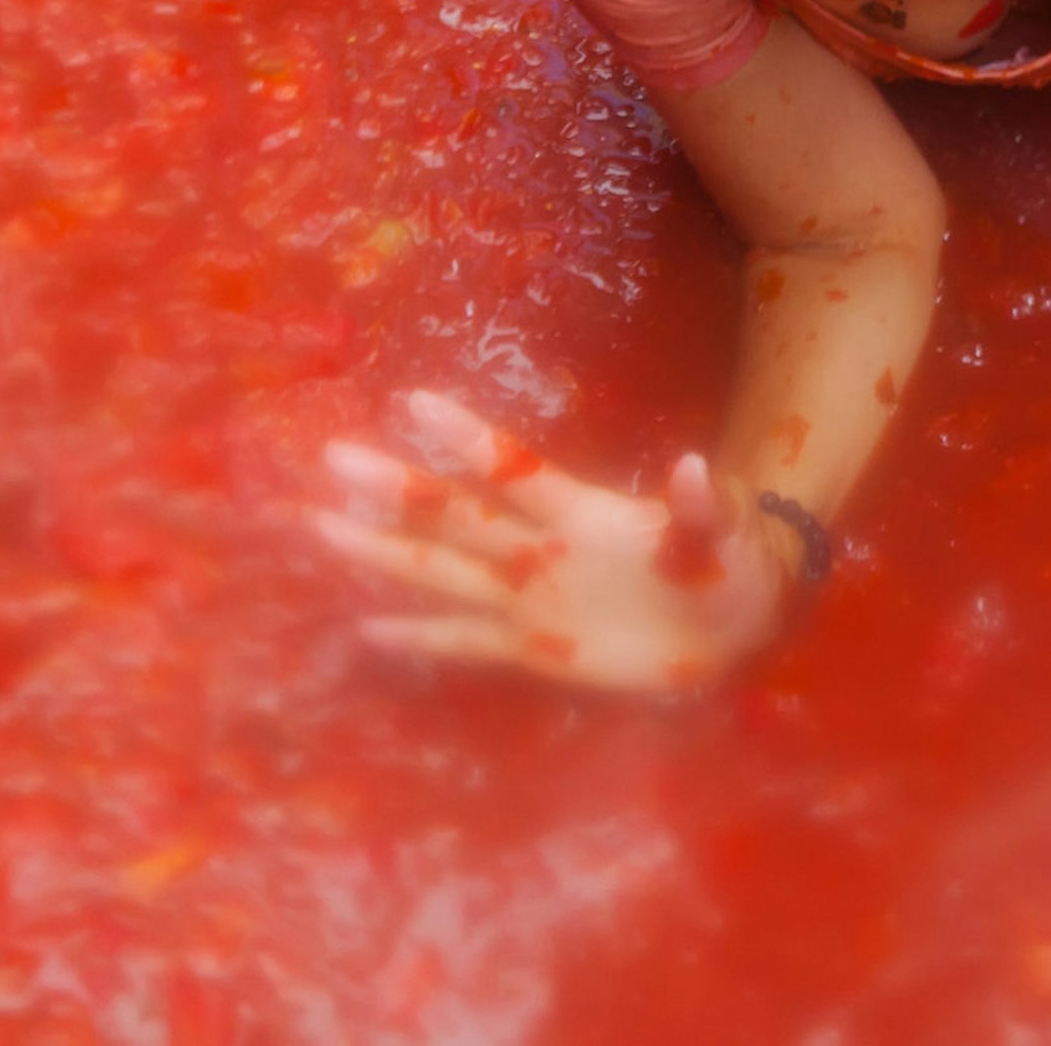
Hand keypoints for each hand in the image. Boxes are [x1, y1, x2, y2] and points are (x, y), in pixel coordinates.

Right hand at [314, 390, 793, 694]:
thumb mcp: (723, 536)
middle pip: (456, 514)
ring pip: (442, 570)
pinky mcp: (533, 647)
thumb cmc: (727, 565)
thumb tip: (693, 464)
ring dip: (384, 550)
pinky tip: (364, 629)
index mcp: (581, 515)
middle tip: (333, 456)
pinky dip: (419, 637)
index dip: (466, 439)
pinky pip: (464, 641)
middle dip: (397, 486)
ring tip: (319, 525)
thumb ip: (701, 508)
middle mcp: (539, 549)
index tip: (411, 402)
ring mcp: (529, 598)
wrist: (731, 625)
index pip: (512, 470)